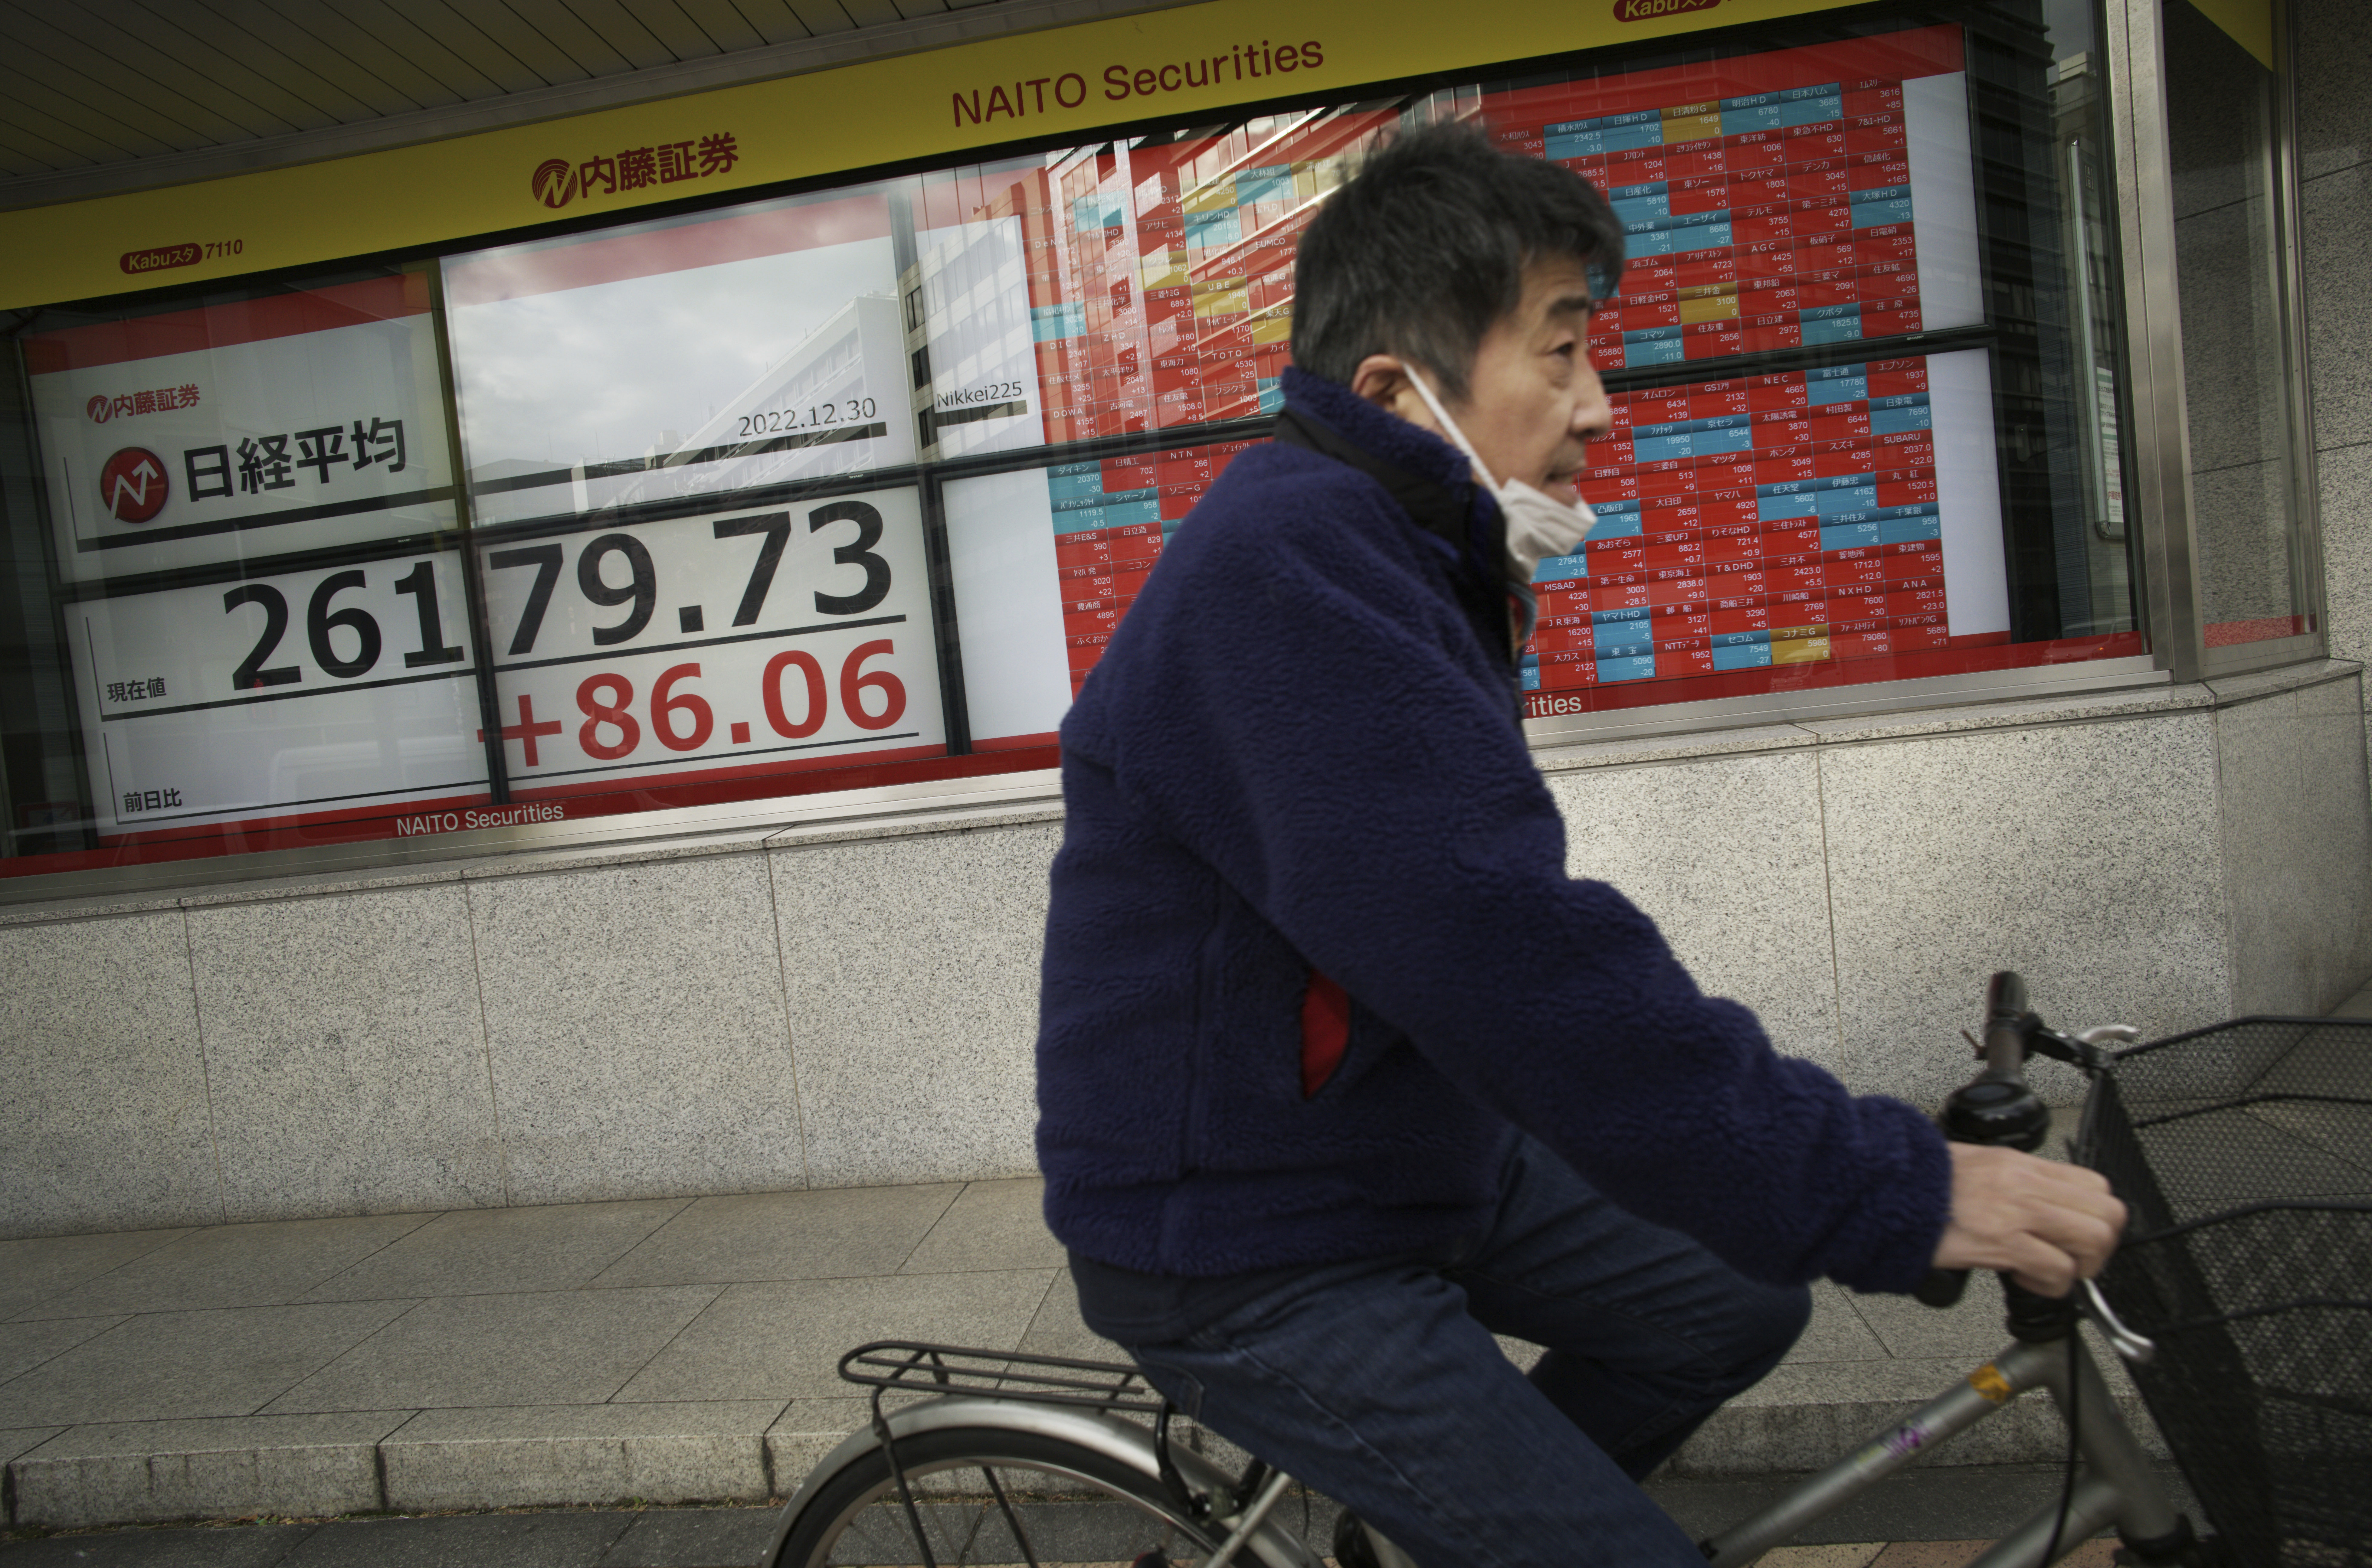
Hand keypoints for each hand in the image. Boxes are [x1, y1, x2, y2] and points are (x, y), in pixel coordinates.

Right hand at [1930, 1143, 2126, 1296]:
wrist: (1883, 1187)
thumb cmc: (1919, 1182)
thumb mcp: (1976, 1166)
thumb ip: (2014, 1182)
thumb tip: (2040, 1205)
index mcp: (2020, 1164)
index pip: (2096, 1185)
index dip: (2096, 1217)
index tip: (2074, 1235)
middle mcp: (2026, 1184)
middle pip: (2108, 1213)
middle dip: (2098, 1245)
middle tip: (2071, 1257)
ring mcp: (2017, 1212)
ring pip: (2093, 1241)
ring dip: (2079, 1266)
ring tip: (2050, 1269)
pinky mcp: (2002, 1242)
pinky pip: (2056, 1270)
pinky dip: (2049, 1284)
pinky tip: (2023, 1276)